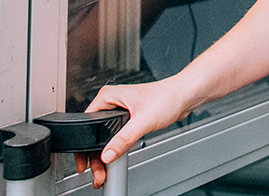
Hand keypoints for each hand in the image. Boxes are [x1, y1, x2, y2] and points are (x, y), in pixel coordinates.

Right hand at [75, 78, 194, 188]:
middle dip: (94, 154)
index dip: (84, 145)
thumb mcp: (142, 121)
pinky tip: (114, 158)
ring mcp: (120, 110)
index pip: (87, 123)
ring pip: (104, 136)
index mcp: (108, 96)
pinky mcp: (129, 118)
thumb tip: (108, 154)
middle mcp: (112, 102)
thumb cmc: (167, 97)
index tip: (84, 162)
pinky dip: (114, 148)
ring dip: (104, 153)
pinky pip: (115, 136)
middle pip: (94, 133)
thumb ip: (123, 139)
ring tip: (103, 171)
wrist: (184, 96)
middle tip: (96, 172)